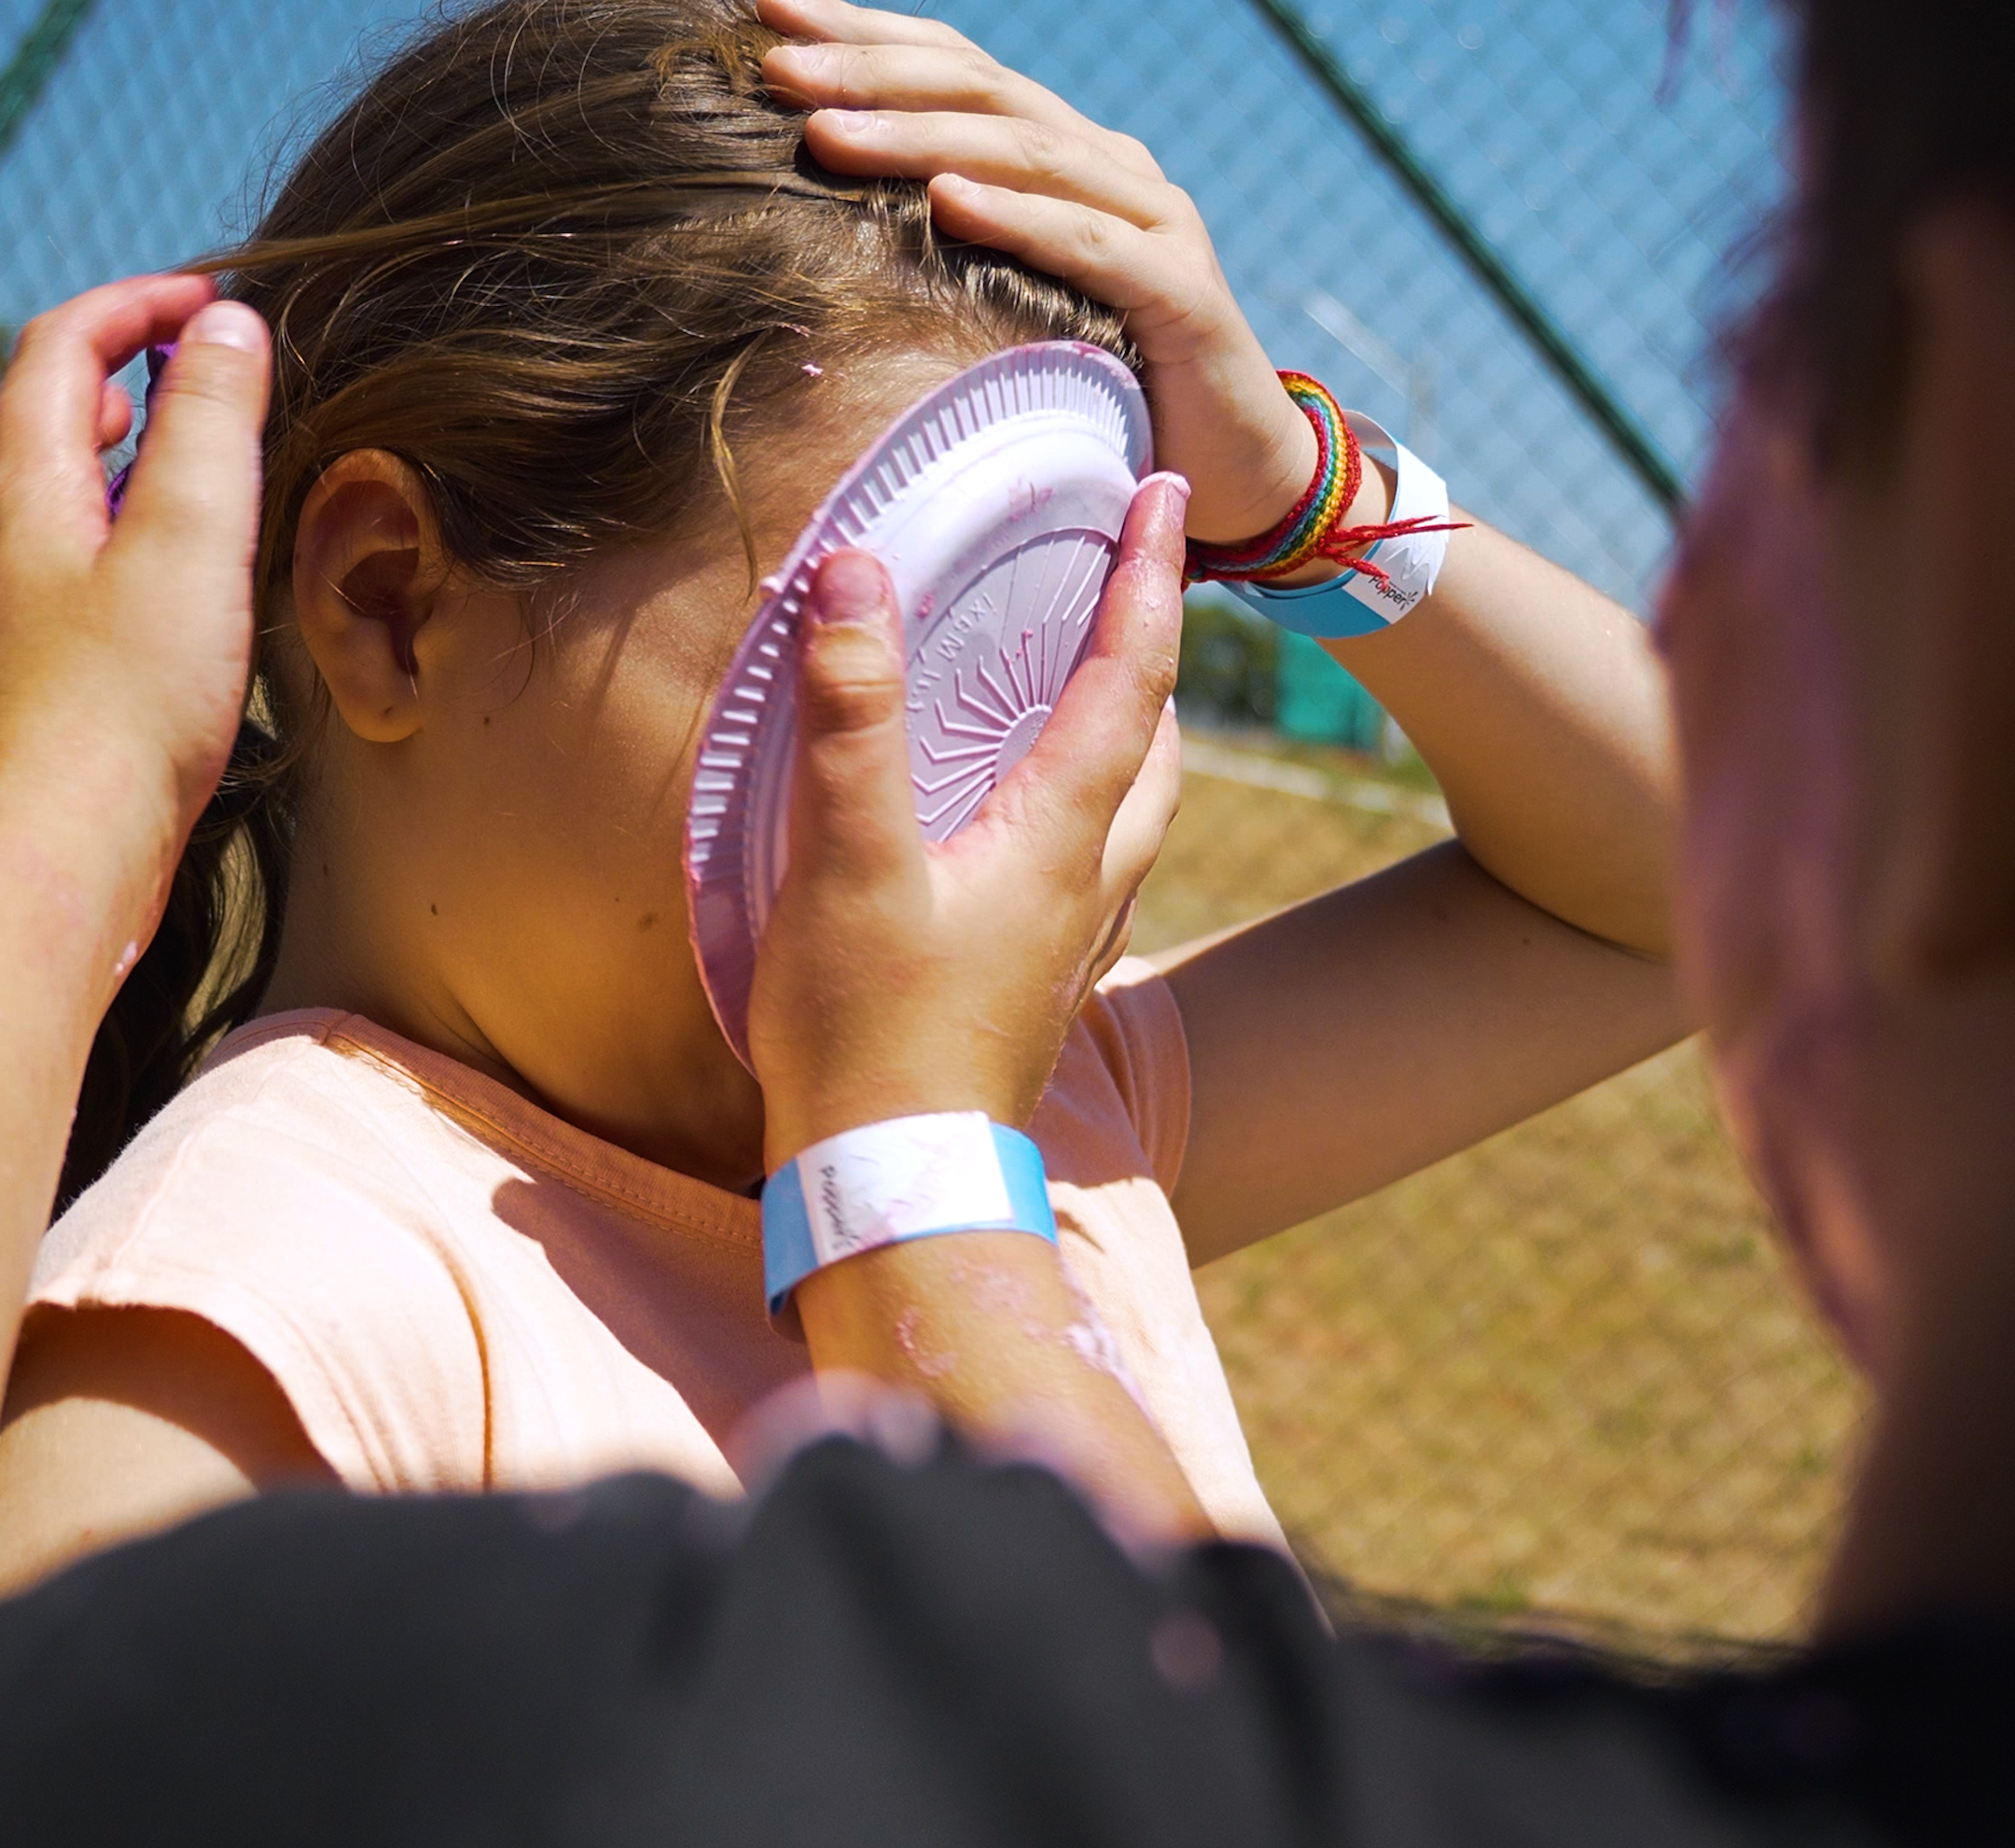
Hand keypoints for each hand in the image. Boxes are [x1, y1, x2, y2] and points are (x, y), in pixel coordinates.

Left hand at [0, 274, 267, 838]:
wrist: (49, 858)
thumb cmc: (128, 708)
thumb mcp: (194, 541)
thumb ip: (212, 423)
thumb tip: (223, 324)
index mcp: (18, 487)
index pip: (59, 346)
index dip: (137, 305)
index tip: (215, 303)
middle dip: (80, 377)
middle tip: (158, 391)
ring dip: (35, 460)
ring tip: (103, 475)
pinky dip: (2, 556)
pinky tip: (40, 589)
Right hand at [745, 474, 1189, 1163]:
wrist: (897, 1189)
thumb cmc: (869, 1033)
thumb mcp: (845, 862)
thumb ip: (851, 718)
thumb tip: (854, 572)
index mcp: (1058, 834)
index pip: (1129, 675)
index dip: (1150, 576)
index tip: (1168, 492)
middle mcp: (1087, 882)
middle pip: (1157, 743)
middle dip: (1157, 650)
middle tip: (1143, 577)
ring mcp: (1068, 943)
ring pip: (1135, 811)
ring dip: (1132, 732)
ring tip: (1100, 683)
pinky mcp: (1035, 989)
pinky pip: (1089, 868)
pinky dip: (1085, 806)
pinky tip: (1034, 823)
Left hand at [759, 0, 1368, 561]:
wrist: (1239, 470)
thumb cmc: (1104, 390)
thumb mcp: (1006, 305)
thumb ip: (942, 253)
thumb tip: (812, 228)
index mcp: (1061, 155)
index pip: (955, 69)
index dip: (866, 35)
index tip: (766, 15)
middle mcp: (1108, 167)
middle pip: (980, 92)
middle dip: (872, 72)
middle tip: (776, 67)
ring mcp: (1154, 221)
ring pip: (1025, 154)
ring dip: (918, 136)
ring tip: (827, 130)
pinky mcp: (1184, 293)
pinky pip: (1092, 245)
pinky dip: (1019, 218)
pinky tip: (948, 200)